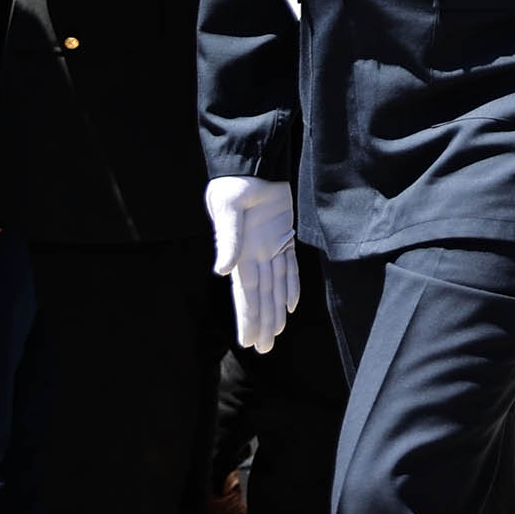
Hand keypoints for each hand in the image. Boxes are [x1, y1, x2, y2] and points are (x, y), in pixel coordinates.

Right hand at [206, 175, 297, 353]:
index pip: (245, 294)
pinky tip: (291, 305)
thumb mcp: (229, 208)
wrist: (252, 164)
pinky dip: (291, 285)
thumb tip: (222, 271)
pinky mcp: (283, 235)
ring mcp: (269, 246)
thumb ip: (228, 239)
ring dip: (276, 310)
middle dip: (262, 323)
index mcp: (240, 252)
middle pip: (261, 296)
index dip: (248, 318)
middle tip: (264, 349)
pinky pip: (289, 265)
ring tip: (276, 334)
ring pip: (275, 285)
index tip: (247, 341)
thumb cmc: (235, 184)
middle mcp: (254, 255)